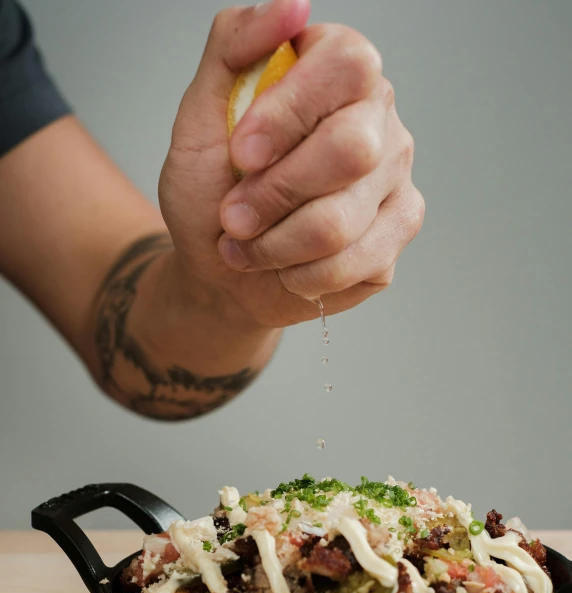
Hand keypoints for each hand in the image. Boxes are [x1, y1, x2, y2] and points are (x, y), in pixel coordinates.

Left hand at [159, 0, 424, 328]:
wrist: (222, 267)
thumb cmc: (212, 189)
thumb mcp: (200, 115)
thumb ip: (233, 47)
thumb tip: (292, 5)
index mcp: (337, 75)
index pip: (347, 64)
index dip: (289, 112)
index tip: (241, 154)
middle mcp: (378, 122)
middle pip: (351, 148)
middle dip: (274, 194)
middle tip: (234, 215)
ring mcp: (396, 180)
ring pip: (342, 220)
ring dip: (274, 244)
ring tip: (249, 243)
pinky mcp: (396, 235)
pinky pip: (352, 264)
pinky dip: (298, 275)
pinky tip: (285, 266)